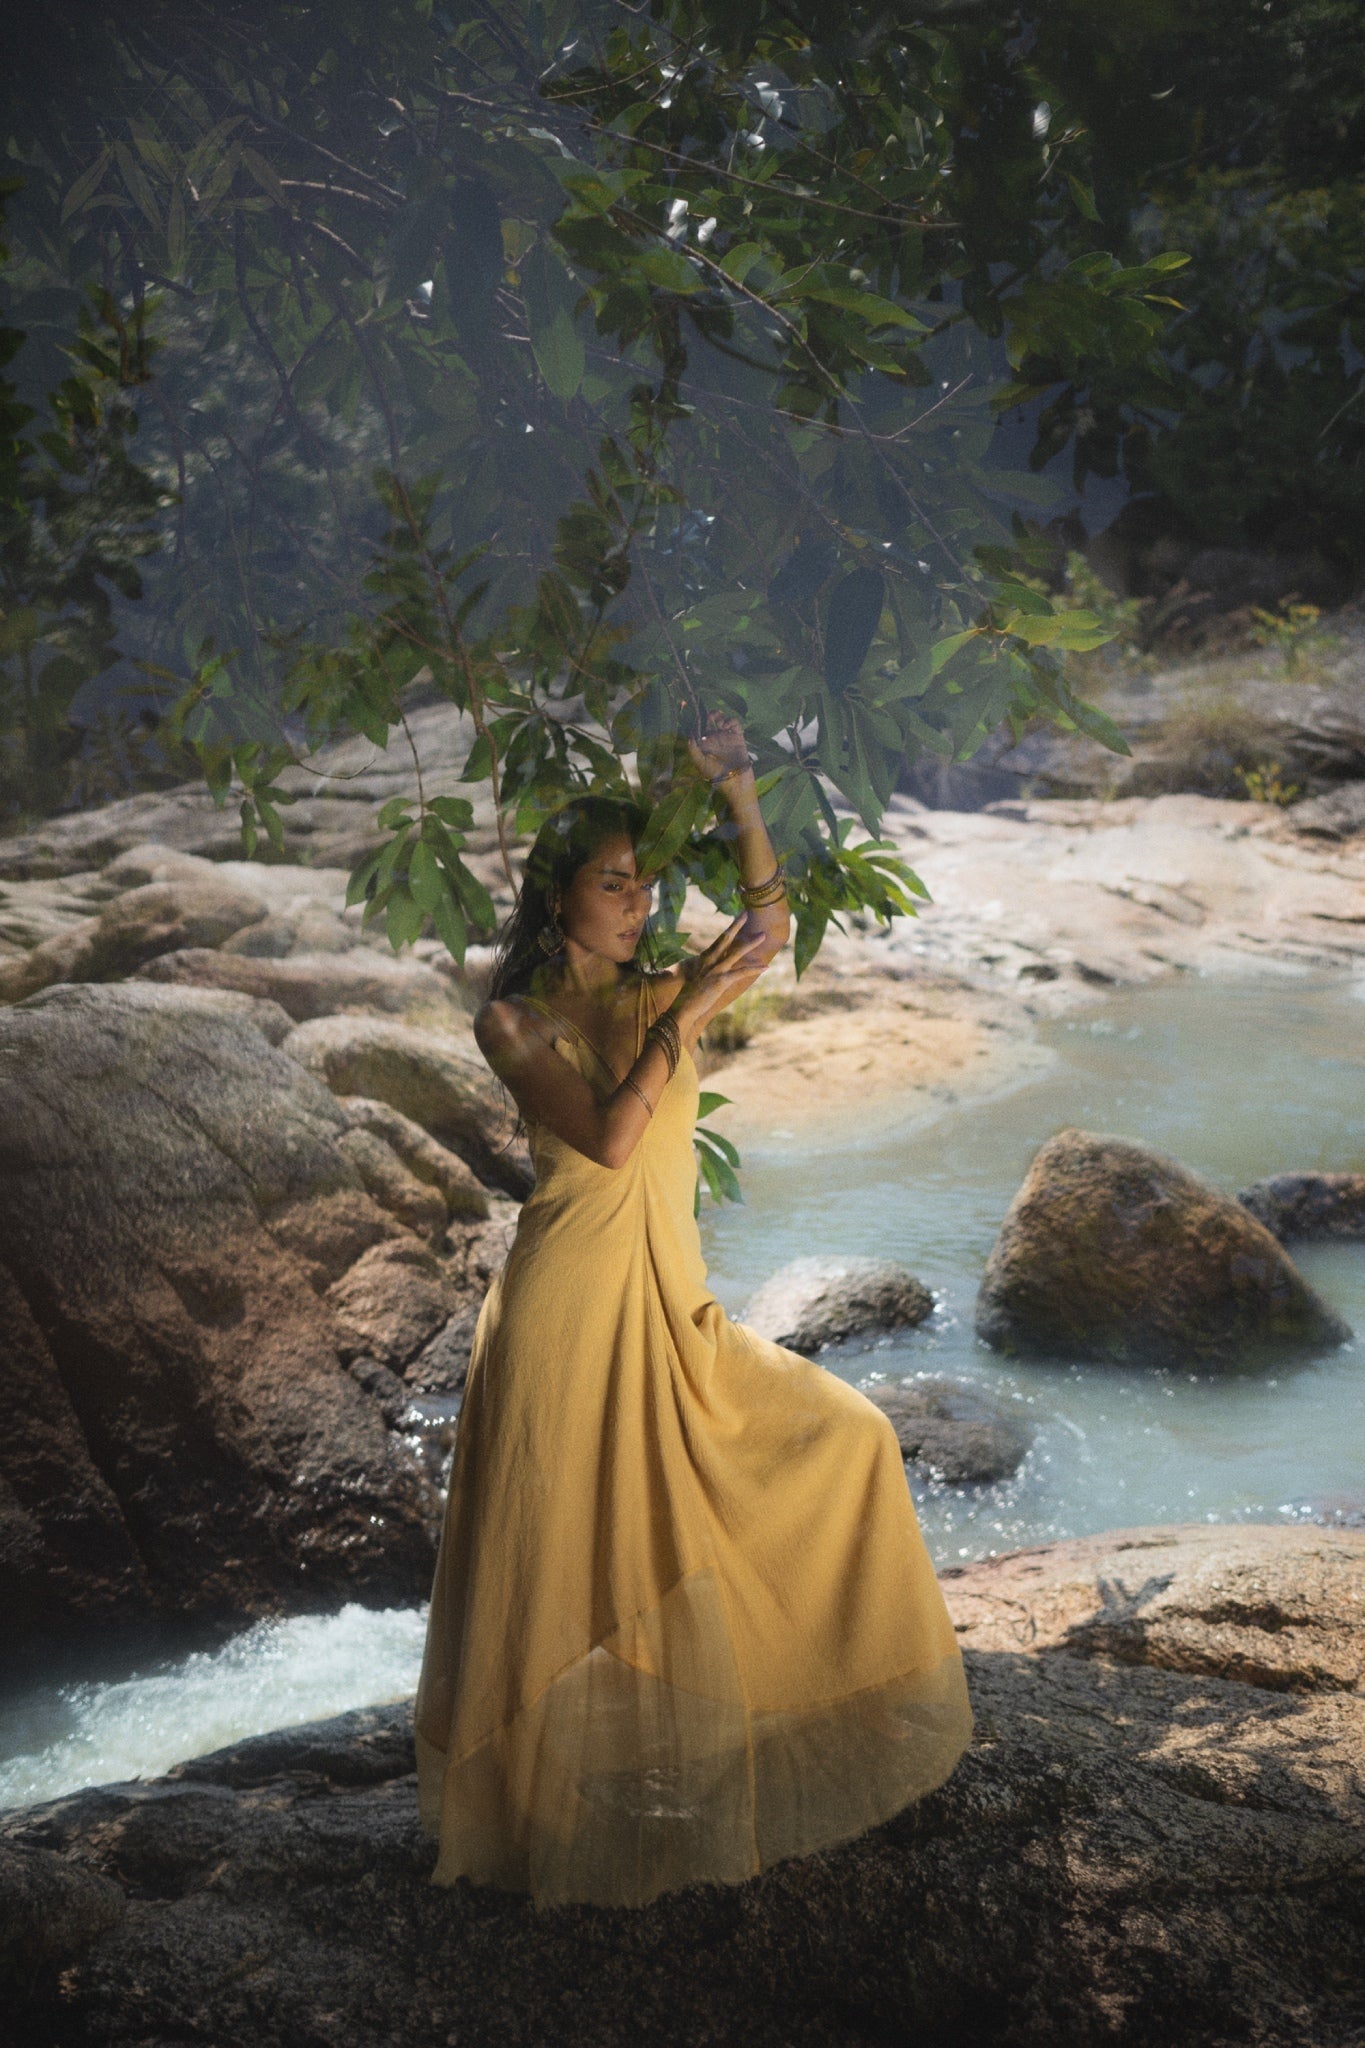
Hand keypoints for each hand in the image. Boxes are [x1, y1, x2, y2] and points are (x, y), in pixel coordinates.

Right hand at [674, 917, 766, 1035]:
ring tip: (763, 935)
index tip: (739, 917)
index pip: (720, 939)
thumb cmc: (686, 995)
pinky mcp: (721, 981)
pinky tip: (766, 967)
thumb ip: (701, 968)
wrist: (682, 1008)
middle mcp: (710, 960)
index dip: (731, 928)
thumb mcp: (693, 977)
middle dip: (737, 924)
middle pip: (725, 938)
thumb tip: (704, 965)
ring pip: (736, 953)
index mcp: (704, 958)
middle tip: (746, 912)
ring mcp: (716, 970)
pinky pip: (741, 973)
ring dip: (751, 943)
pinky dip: (754, 969)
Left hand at [686, 712, 751, 788]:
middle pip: (710, 720)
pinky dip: (730, 720)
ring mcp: (726, 737)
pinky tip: (725, 726)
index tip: (693, 713)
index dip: (696, 719)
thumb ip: (693, 749)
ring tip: (719, 723)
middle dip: (709, 714)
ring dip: (719, 716)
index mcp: (704, 744)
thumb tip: (689, 733)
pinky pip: (734, 724)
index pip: (699, 728)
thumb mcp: (700, 763)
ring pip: (722, 719)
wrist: (735, 783)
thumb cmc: (716, 776)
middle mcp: (714, 739)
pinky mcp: (738, 737)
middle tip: (710, 715)